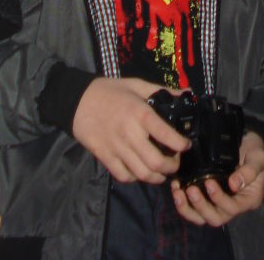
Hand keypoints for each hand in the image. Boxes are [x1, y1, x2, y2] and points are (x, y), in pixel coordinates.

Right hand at [72, 77, 190, 183]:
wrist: (77, 100)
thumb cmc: (110, 91)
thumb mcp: (136, 85)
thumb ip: (161, 90)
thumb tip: (186, 94)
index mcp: (140, 113)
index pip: (166, 134)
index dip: (181, 144)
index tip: (186, 145)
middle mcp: (129, 133)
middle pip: (155, 162)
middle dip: (171, 167)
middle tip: (176, 163)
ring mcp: (116, 148)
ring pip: (141, 174)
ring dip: (156, 177)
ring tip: (162, 172)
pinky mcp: (105, 157)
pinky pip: (124, 176)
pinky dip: (135, 178)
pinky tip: (140, 171)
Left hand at [170, 129, 263, 226]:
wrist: (246, 142)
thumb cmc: (254, 150)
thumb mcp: (258, 157)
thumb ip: (250, 170)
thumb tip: (235, 184)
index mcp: (247, 199)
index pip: (232, 208)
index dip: (219, 199)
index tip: (209, 182)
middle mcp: (233, 206)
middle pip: (215, 218)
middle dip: (201, 207)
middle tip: (190, 190)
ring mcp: (218, 203)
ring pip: (202, 218)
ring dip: (188, 209)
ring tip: (178, 192)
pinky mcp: (207, 197)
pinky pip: (194, 208)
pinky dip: (183, 203)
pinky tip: (176, 188)